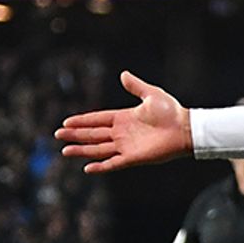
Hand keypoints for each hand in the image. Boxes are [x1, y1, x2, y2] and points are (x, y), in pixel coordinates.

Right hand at [56, 71, 192, 173]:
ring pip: (98, 149)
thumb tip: (123, 74)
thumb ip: (136, 86)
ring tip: (65, 151)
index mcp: (124, 117)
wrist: (185, 128)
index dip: (82, 121)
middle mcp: (123, 132)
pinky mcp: (133, 157)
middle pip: (93, 134)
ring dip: (82, 150)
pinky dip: (101, 166)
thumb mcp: (152, 95)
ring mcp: (127, 146)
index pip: (98, 119)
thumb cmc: (172, 112)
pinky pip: (113, 163)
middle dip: (76, 135)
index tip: (66, 122)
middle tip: (57, 135)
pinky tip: (87, 168)